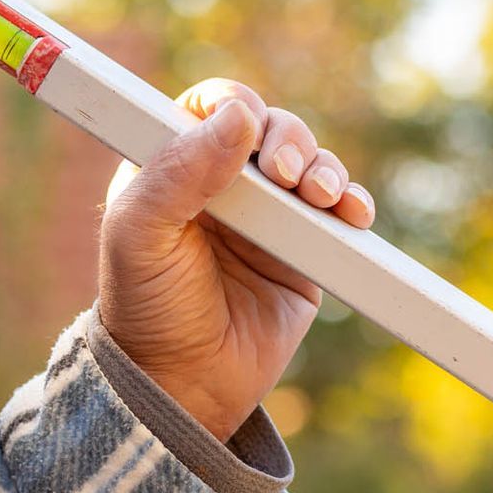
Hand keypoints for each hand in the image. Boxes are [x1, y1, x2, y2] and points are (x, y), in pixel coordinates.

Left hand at [98, 78, 374, 441]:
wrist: (184, 386)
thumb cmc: (146, 309)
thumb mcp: (139, 236)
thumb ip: (177, 172)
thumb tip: (237, 116)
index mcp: (173, 167)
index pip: (210, 108)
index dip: (235, 106)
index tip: (248, 125)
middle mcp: (224, 185)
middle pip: (272, 128)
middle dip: (290, 140)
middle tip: (287, 176)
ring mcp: (269, 218)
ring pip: (311, 164)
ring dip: (325, 169)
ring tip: (320, 196)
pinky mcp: (305, 252)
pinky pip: (338, 213)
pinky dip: (351, 204)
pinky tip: (352, 214)